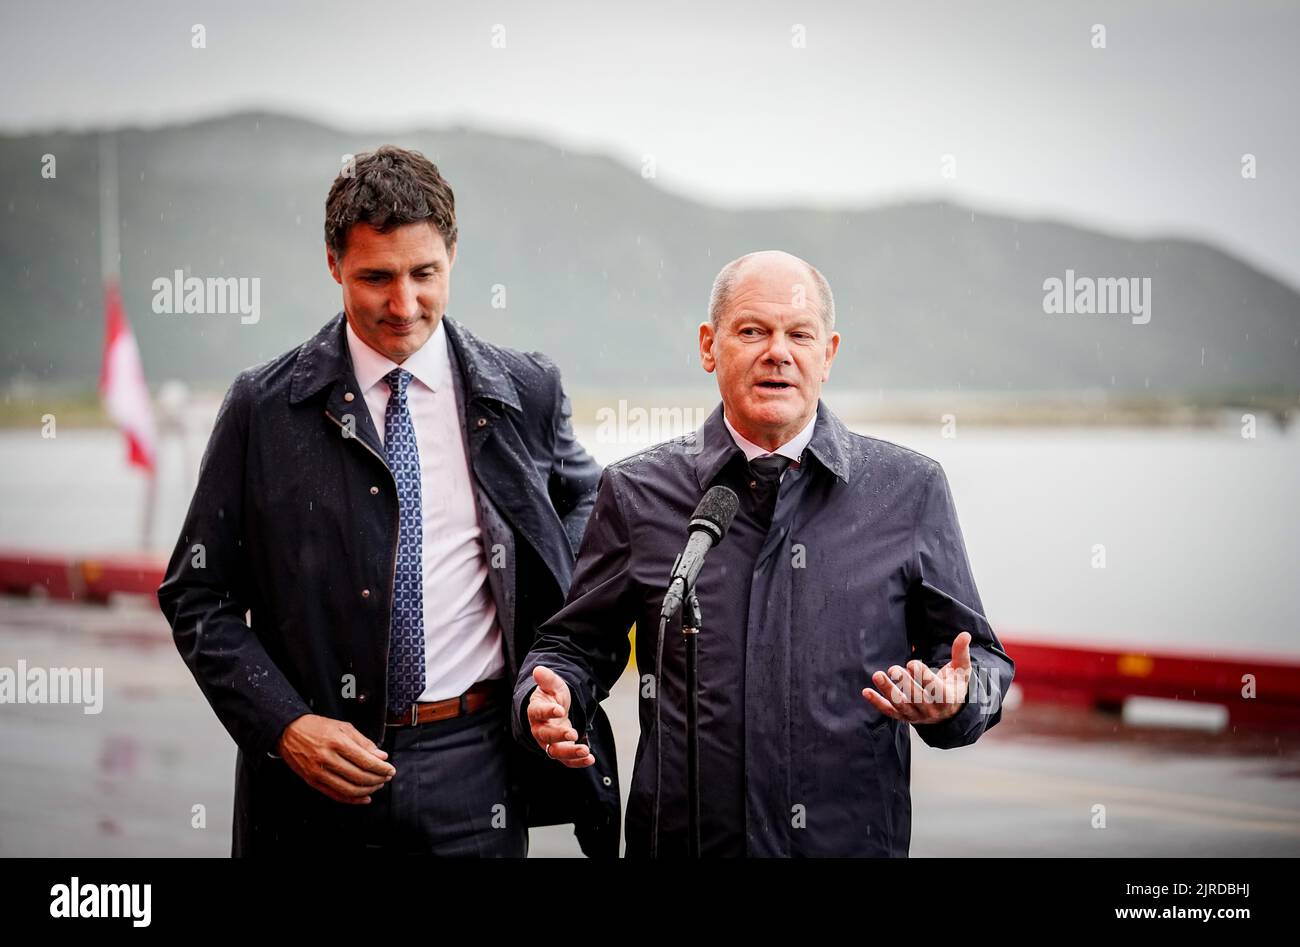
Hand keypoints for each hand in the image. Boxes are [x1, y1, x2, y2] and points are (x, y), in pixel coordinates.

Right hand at [276, 714, 395, 803]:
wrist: (289, 732)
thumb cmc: (315, 727)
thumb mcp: (343, 727)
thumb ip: (363, 742)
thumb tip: (380, 755)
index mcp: (337, 742)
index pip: (366, 760)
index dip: (381, 768)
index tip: (390, 769)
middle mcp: (327, 758)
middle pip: (359, 776)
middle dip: (377, 779)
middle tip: (386, 777)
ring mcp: (318, 772)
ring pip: (349, 789)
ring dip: (367, 790)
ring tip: (377, 786)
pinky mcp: (313, 781)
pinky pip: (335, 795)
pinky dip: (352, 799)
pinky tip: (363, 798)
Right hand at [527, 666, 594, 767]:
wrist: (555, 709)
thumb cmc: (552, 696)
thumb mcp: (552, 685)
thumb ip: (547, 679)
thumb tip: (538, 670)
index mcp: (535, 711)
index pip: (538, 712)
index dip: (547, 712)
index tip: (559, 710)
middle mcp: (539, 729)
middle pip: (545, 735)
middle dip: (558, 736)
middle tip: (573, 733)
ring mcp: (549, 742)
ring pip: (555, 752)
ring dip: (569, 753)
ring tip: (585, 751)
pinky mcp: (560, 750)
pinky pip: (566, 760)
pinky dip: (577, 762)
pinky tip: (590, 759)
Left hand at [861, 631, 972, 724]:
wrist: (949, 712)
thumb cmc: (954, 685)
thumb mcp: (961, 670)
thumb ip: (961, 652)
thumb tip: (965, 634)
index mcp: (947, 697)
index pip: (934, 688)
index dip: (923, 676)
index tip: (912, 662)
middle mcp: (931, 709)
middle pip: (916, 698)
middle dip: (904, 683)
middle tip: (893, 669)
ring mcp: (916, 715)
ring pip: (901, 705)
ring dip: (887, 691)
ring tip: (877, 675)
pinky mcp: (904, 717)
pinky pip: (889, 711)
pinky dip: (877, 703)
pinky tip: (866, 692)